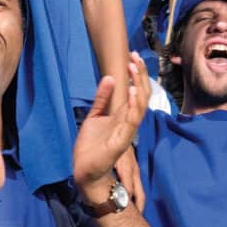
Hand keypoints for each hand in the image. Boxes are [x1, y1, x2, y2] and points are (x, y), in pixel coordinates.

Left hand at [73, 54, 149, 210]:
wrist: (84, 170)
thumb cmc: (91, 146)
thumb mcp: (95, 115)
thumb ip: (102, 97)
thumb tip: (110, 77)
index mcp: (123, 116)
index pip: (137, 91)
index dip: (137, 74)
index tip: (132, 56)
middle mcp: (128, 123)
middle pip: (142, 95)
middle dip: (140, 75)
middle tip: (134, 56)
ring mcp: (126, 132)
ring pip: (140, 106)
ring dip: (139, 86)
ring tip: (134, 68)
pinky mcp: (121, 142)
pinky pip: (131, 123)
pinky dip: (134, 107)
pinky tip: (132, 92)